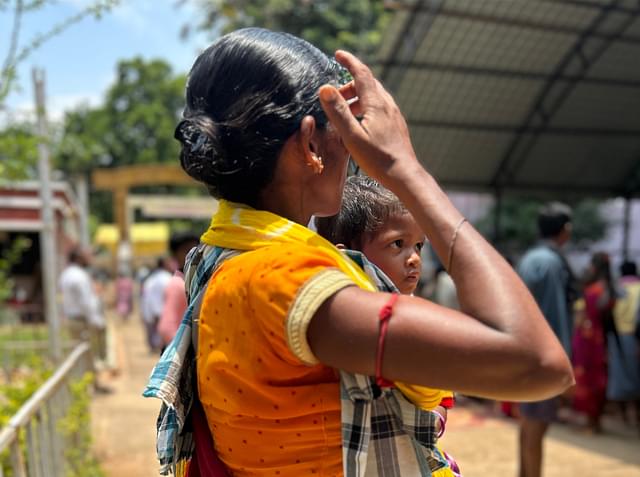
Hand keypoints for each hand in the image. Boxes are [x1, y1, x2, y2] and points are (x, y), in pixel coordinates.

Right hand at [319, 50, 421, 188]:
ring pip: (374, 96)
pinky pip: (379, 107)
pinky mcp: (396, 125)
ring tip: (343, 112)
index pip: (361, 74)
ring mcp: (394, 115)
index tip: (338, 54)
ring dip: (357, 97)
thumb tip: (325, 88)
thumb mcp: (352, 136)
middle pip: (368, 84)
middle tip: (334, 95)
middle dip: (349, 84)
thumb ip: (338, 112)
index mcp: (376, 104)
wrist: (403, 175)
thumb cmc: (377, 158)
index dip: (349, 62)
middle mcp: (387, 105)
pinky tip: (359, 123)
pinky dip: (365, 107)